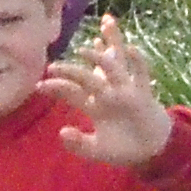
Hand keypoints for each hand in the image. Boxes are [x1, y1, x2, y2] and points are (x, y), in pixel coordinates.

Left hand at [48, 16, 172, 167]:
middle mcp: (107, 94)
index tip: (39, 85)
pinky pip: (141, 75)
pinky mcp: (143, 94)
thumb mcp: (97, 150)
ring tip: (94, 39)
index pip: (72, 92)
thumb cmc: (123, 148)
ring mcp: (125, 92)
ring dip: (104, 52)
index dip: (57, 87)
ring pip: (114, 66)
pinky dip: (138, 62)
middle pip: (87, 75)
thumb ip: (79, 144)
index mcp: (94, 106)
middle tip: (52, 66)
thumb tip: (62, 133)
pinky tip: (131, 48)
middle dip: (70, 69)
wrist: (151, 150)